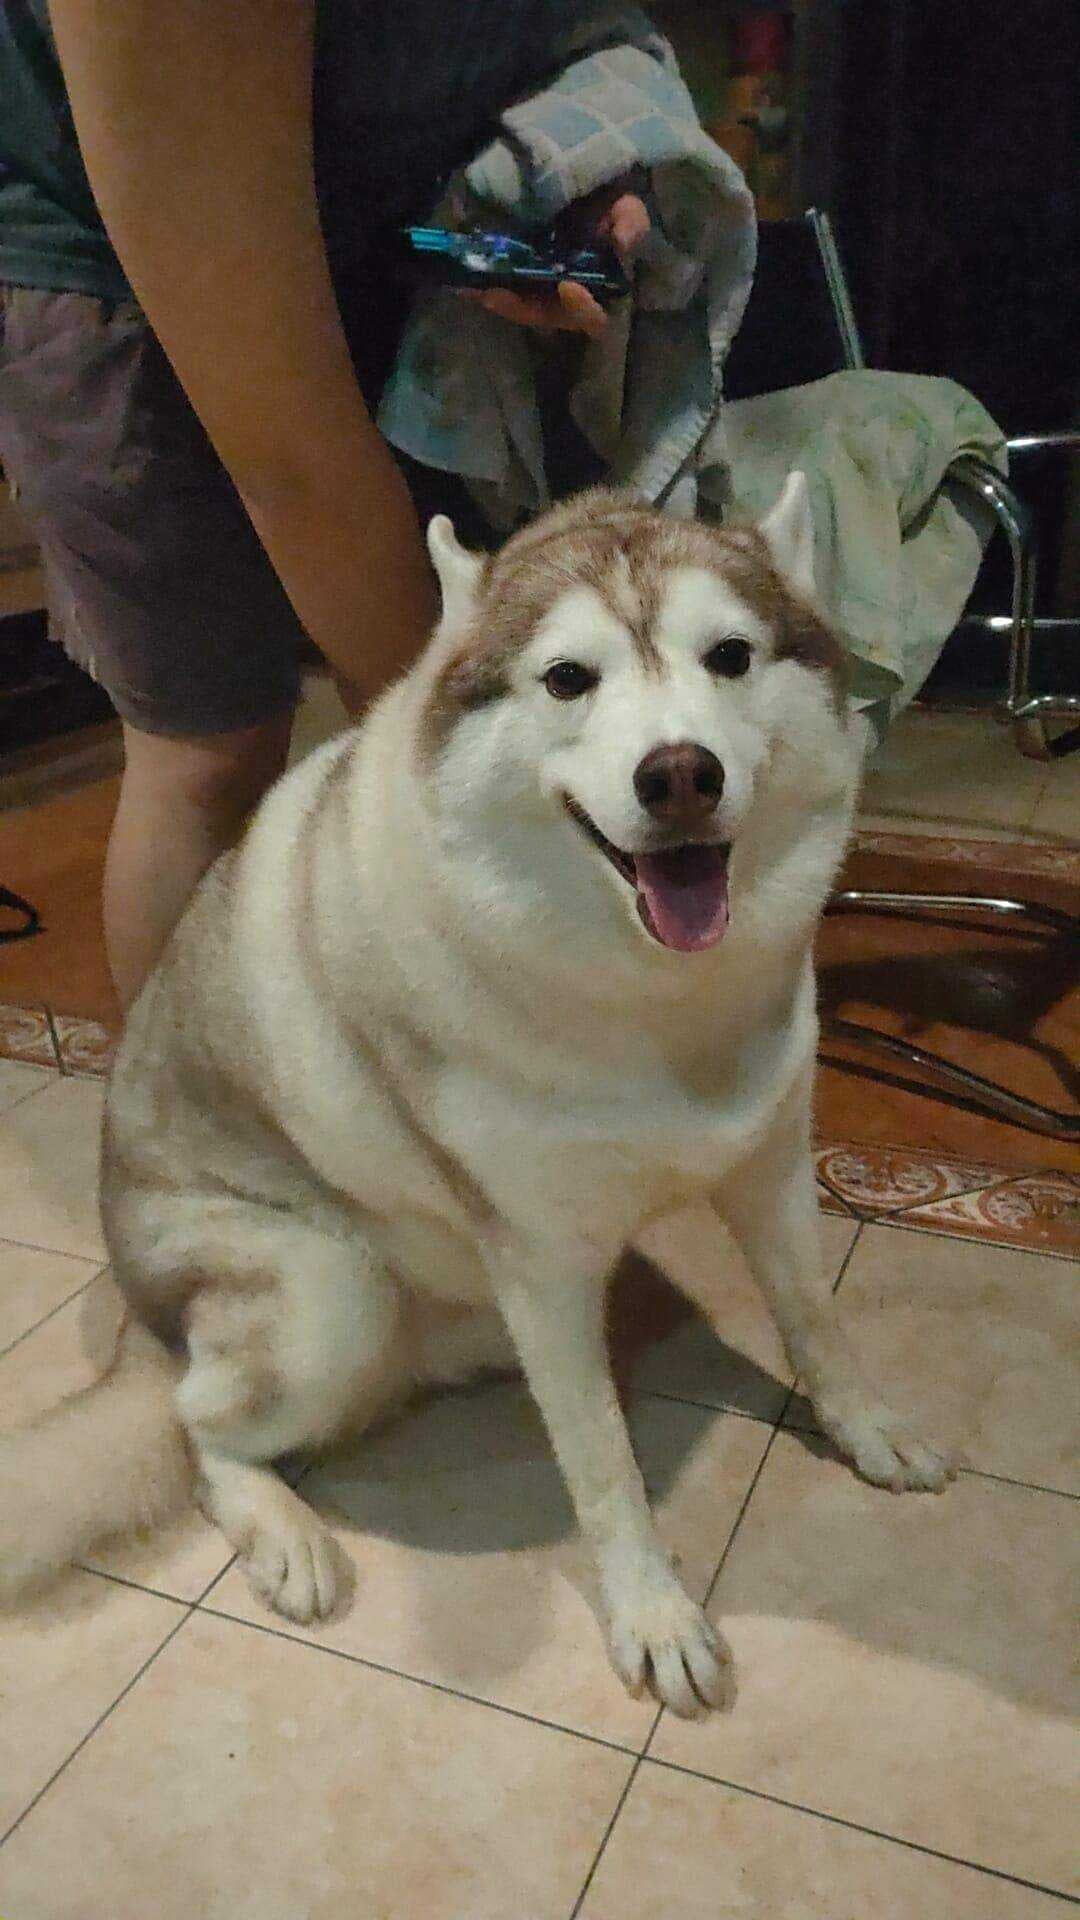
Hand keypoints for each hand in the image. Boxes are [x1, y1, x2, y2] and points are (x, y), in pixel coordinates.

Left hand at [466, 172, 650, 337]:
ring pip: (519, 307)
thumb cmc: (608, 201)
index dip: (582, 309)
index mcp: (597, 289)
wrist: (579, 183)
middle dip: (522, 308)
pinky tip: (464, 282)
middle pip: (546, 317)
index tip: (568, 285)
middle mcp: (566, 297)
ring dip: (498, 300)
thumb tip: (622, 243)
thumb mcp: (626, 207)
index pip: (594, 318)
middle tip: (497, 293)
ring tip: (476, 288)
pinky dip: (483, 288)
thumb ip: (631, 224)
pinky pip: (500, 289)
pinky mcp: (518, 277)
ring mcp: (540, 289)